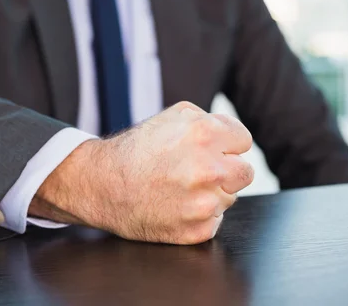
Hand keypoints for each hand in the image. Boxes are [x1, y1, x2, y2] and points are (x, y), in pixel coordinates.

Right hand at [29, 101, 253, 244]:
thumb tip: (234, 135)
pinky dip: (199, 215)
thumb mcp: (171, 116)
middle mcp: (208, 168)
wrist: (102, 185)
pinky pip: (215, 220)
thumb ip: (209, 120)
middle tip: (196, 171)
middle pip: (245, 172)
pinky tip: (175, 205)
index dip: (225, 144)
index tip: (208, 150)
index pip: (244, 141)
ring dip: (211, 193)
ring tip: (178, 187)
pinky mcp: (198, 230)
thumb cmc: (135, 150)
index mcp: (204, 134)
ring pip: (229, 197)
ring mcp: (204, 203)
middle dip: (225, 170)